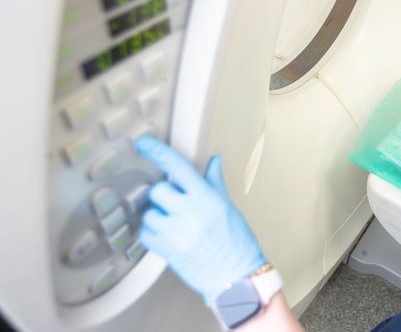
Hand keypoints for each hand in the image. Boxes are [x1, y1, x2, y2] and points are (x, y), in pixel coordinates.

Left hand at [134, 137, 265, 305]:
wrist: (237, 276)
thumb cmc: (237, 243)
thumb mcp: (228, 207)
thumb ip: (214, 182)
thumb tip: (213, 161)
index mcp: (207, 197)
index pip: (178, 167)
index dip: (157, 152)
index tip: (143, 144)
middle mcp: (191, 211)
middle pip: (158, 190)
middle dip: (162, 197)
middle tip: (174, 206)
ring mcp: (178, 231)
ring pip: (149, 213)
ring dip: (156, 217)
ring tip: (174, 226)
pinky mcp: (168, 249)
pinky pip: (146, 234)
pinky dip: (153, 234)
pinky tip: (169, 237)